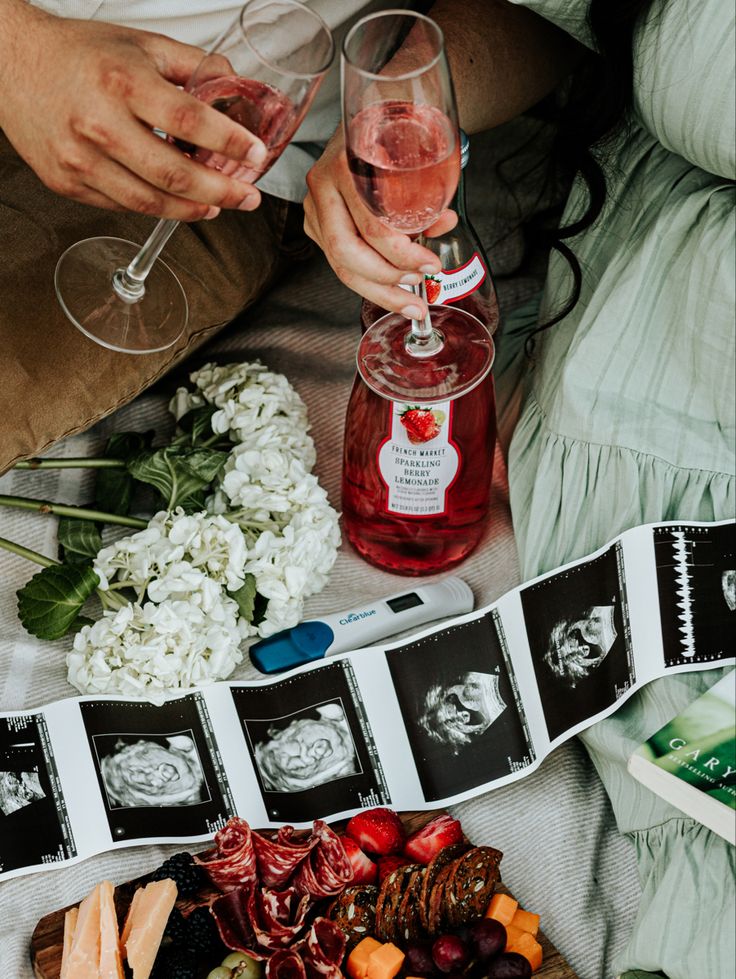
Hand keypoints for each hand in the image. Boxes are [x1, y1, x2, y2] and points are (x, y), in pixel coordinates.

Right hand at [0, 6, 267, 219]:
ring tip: (218, 205)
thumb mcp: (141, 45)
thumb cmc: (77, 54)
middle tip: (247, 196)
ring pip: (150, 201)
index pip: (188, 120)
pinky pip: (124, 206)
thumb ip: (193, 66)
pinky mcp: (68, 183)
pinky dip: (157, 208)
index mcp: (121, 81)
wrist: (12, 64)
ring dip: (193, 209)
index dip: (229, 142)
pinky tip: (178, 202)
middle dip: (221, 191)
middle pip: (173, 173)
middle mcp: (98, 123)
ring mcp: (80, 159)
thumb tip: (236, 85)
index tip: (255, 155)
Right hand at [304, 131, 456, 318]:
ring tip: (408, 304)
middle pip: (347, 254)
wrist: (367, 112)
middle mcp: (322, 187)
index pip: (372, 227)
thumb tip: (444, 223)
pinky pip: (339, 260)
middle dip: (387, 282)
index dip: (404, 255)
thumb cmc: (392, 128)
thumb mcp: (414, 148)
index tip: (431, 266)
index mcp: (345, 166)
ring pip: (339, 265)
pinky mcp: (316, 221)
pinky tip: (390, 289)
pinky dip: (367, 279)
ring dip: (377, 291)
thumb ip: (430, 187)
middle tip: (417, 296)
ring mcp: (314, 206)